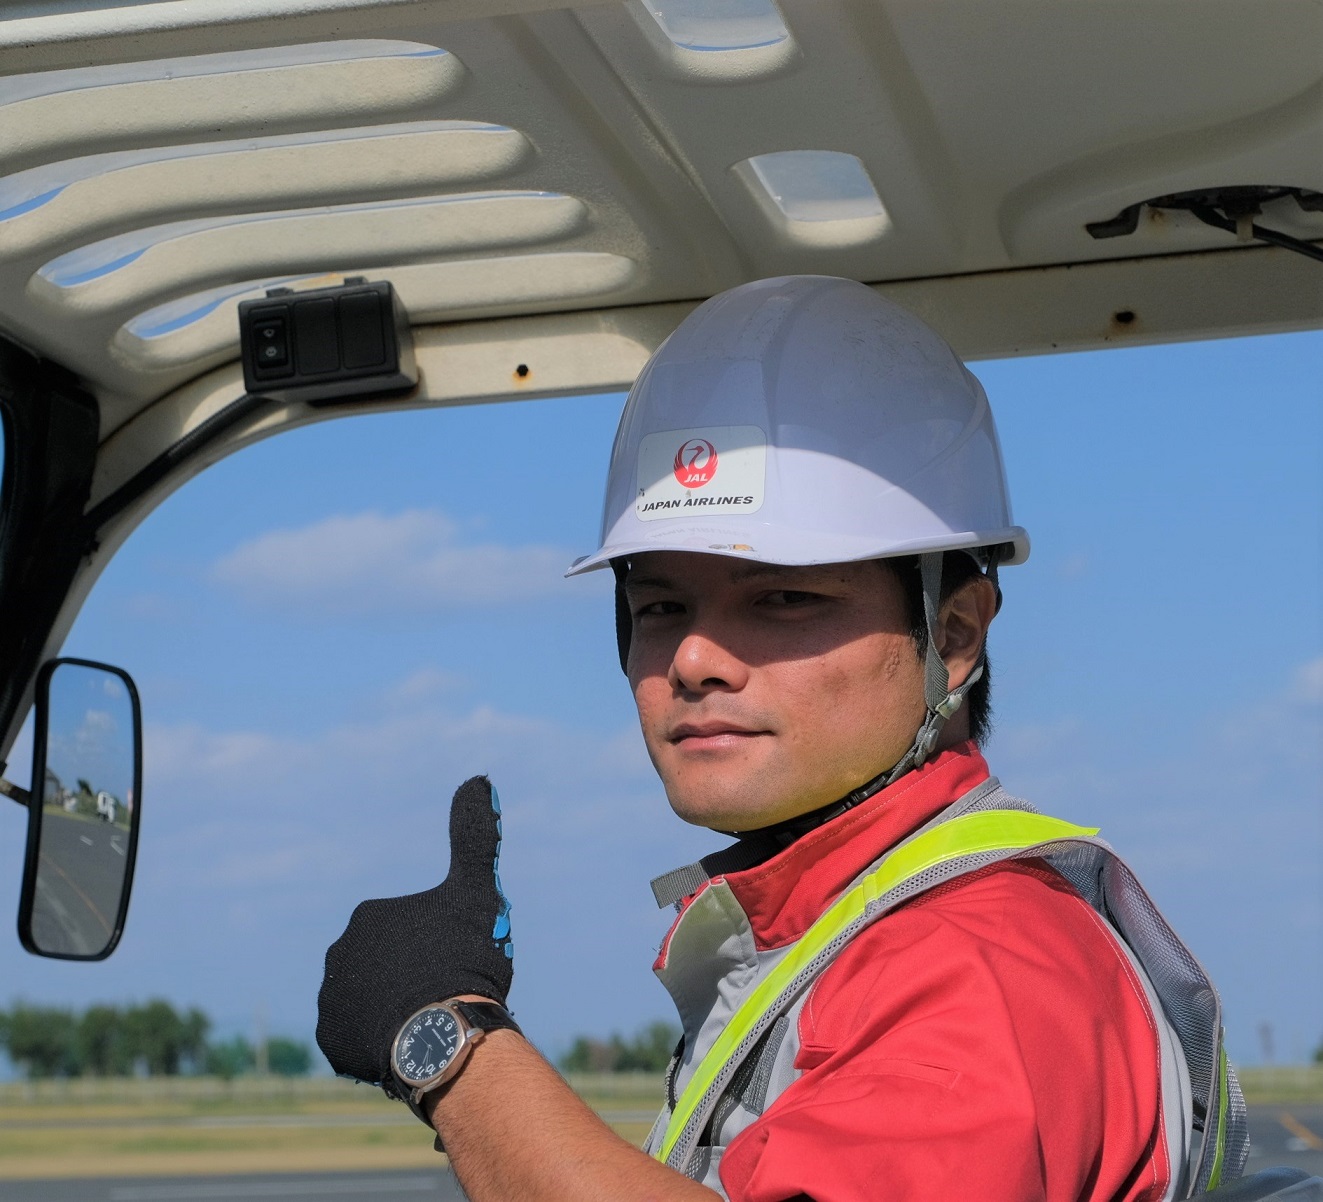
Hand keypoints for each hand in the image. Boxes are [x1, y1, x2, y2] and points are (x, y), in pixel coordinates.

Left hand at [315, 775, 513, 1090]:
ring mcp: (330, 999)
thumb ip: (475, 839)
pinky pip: (358, 1037)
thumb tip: (478, 778)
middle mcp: (339, 951)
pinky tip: (407, 1045)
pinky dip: (380, 1041)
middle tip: (444, 998)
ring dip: (394, 1010)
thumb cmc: (460, 960)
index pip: (407, 932)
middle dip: (411, 979)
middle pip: (385, 966)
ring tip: (427, 1026)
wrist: (439, 1036)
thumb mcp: (476, 893)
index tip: (456, 964)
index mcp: (369, 915)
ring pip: (371, 1001)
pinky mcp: (330, 1041)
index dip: (437, 948)